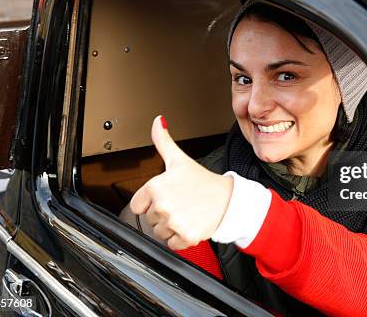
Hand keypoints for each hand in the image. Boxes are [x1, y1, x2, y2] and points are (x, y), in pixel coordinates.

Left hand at [130, 116, 233, 249]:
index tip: (165, 197)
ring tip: (186, 213)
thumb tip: (158, 122)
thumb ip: (163, 141)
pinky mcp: (185, 237)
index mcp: (156, 186)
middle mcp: (162, 205)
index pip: (137, 204)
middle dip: (163, 214)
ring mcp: (174, 222)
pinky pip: (171, 244)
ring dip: (170, 227)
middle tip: (180, 203)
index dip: (150, 201)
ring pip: (159, 233)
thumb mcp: (180, 160)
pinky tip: (190, 224)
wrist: (228, 200)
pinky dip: (180, 239)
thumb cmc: (203, 182)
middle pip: (149, 219)